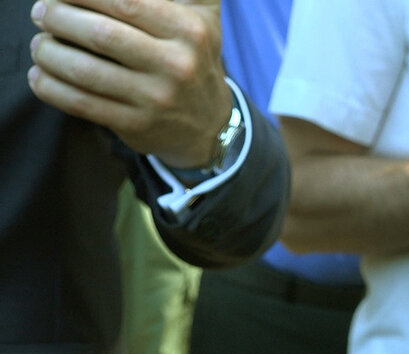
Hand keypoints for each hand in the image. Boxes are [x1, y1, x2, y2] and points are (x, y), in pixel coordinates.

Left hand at [28, 0, 229, 167]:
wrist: (208, 122)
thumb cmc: (192, 55)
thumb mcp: (200, 14)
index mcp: (189, 29)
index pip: (123, 1)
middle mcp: (176, 64)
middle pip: (99, 34)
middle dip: (57, 17)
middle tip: (42, 12)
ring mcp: (156, 99)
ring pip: (84, 70)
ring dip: (48, 52)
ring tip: (40, 43)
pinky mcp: (136, 125)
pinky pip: (80, 103)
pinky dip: (50, 87)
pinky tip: (40, 75)